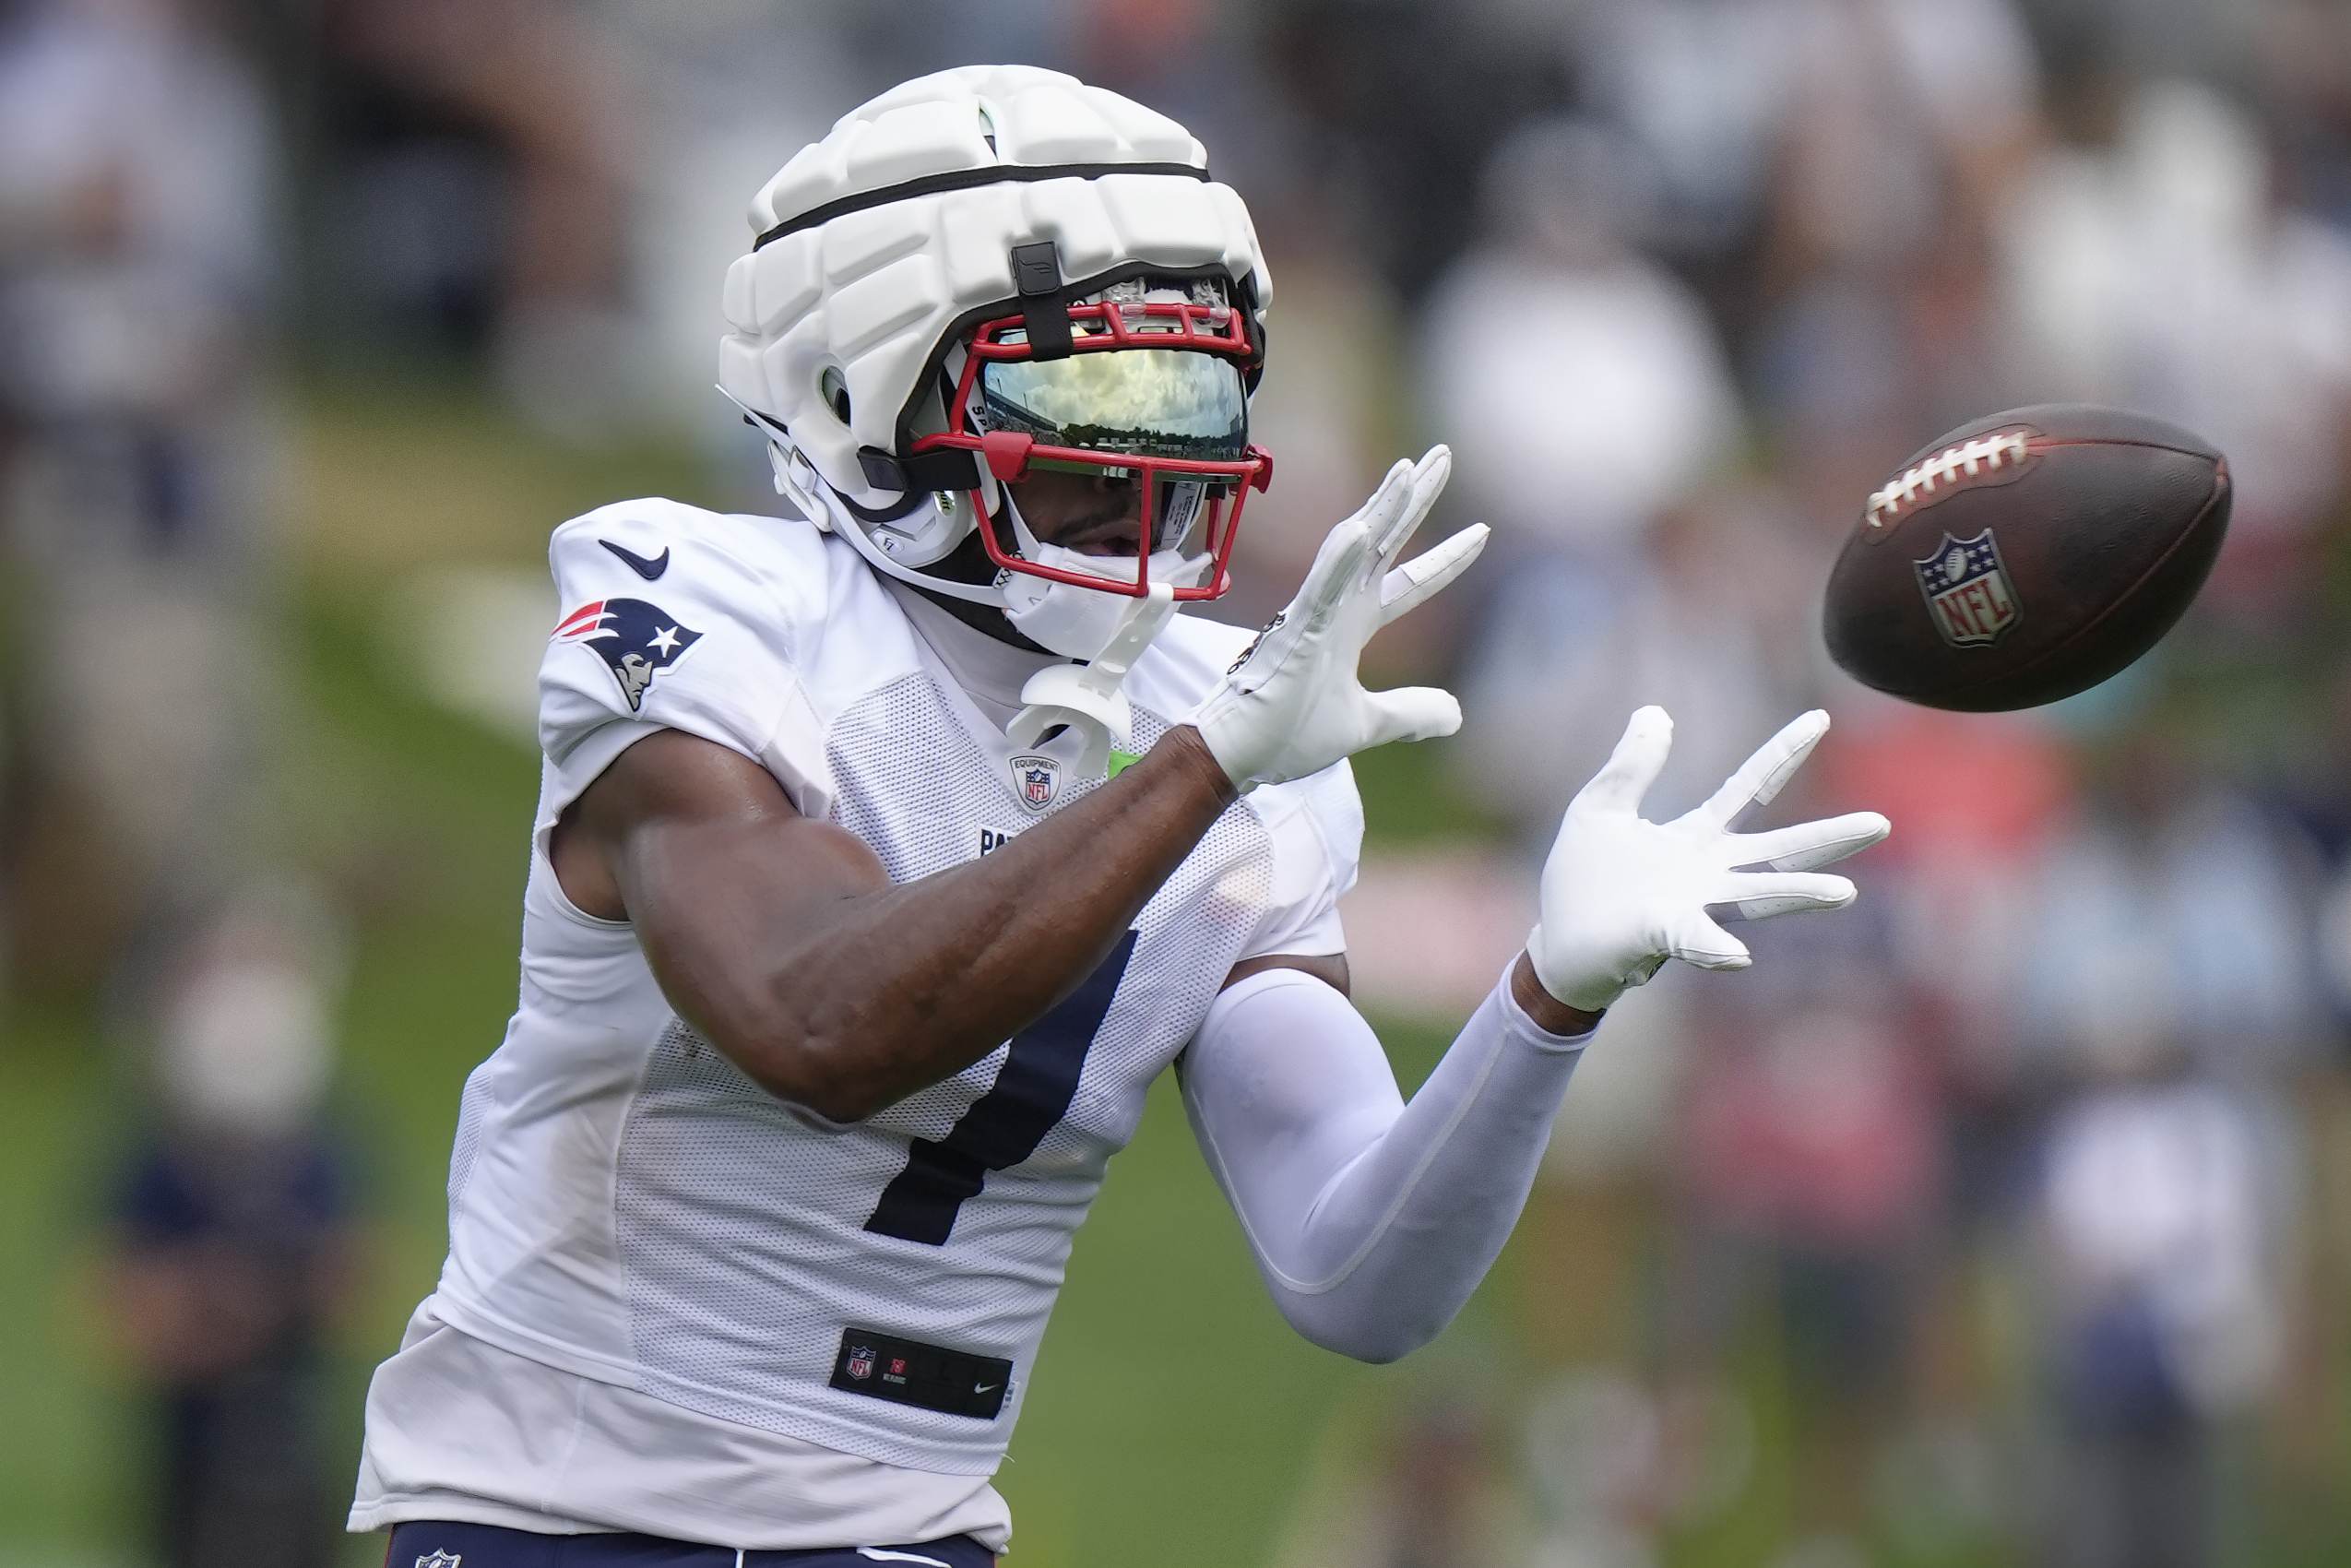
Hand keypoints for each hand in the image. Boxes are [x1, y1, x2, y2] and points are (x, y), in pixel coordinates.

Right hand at [1188, 447, 1486, 790]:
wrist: (1240, 756)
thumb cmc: (1287, 733)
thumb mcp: (1366, 723)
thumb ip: (1410, 712)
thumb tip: (1456, 713)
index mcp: (1355, 625)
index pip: (1413, 583)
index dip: (1448, 558)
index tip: (1483, 532)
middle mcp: (1339, 607)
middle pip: (1386, 541)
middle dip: (1415, 498)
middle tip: (1444, 454)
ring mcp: (1316, 613)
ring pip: (1353, 548)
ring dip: (1381, 509)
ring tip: (1409, 470)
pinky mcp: (1295, 629)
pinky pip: (1321, 587)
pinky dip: (1340, 558)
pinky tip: (1362, 527)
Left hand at [1525, 707, 1890, 1011]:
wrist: (1555, 939)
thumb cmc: (1583, 878)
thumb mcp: (1600, 806)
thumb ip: (1631, 765)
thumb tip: (1656, 712)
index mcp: (1697, 837)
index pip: (1750, 789)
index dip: (1783, 753)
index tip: (1819, 717)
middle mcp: (1709, 872)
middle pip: (1778, 850)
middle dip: (1828, 840)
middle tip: (1880, 825)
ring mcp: (1692, 906)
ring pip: (1756, 897)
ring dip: (1797, 894)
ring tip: (1843, 892)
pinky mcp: (1660, 935)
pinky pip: (1694, 940)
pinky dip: (1715, 945)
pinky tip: (1740, 953)